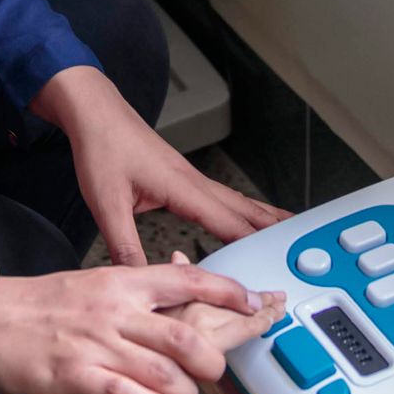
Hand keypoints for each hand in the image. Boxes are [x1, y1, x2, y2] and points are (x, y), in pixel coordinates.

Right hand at [0, 255, 282, 393]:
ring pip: (163, 372)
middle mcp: (113, 310)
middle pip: (187, 336)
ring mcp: (94, 344)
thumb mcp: (90, 286)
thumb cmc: (36, 306)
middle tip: (212, 375)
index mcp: (120, 282)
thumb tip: (175, 303)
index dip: (228, 291)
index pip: (188, 280)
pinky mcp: (73, 377)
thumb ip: (132, 296)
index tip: (254, 302)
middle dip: (212, 363)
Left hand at [33, 66, 287, 266]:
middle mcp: (194, 182)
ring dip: (263, 218)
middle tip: (298, 255)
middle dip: (273, 232)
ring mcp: (192, 178)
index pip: (229, 224)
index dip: (251, 250)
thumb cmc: (101, 149)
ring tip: (288, 234)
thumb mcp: (106, 204)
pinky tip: (244, 218)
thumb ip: (123, 245)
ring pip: (238, 202)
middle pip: (246, 210)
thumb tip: (140, 280)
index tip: (269, 271)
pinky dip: (242, 211)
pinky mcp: (183, 177)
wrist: (95, 113)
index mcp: (183, 189)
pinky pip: (222, 198)